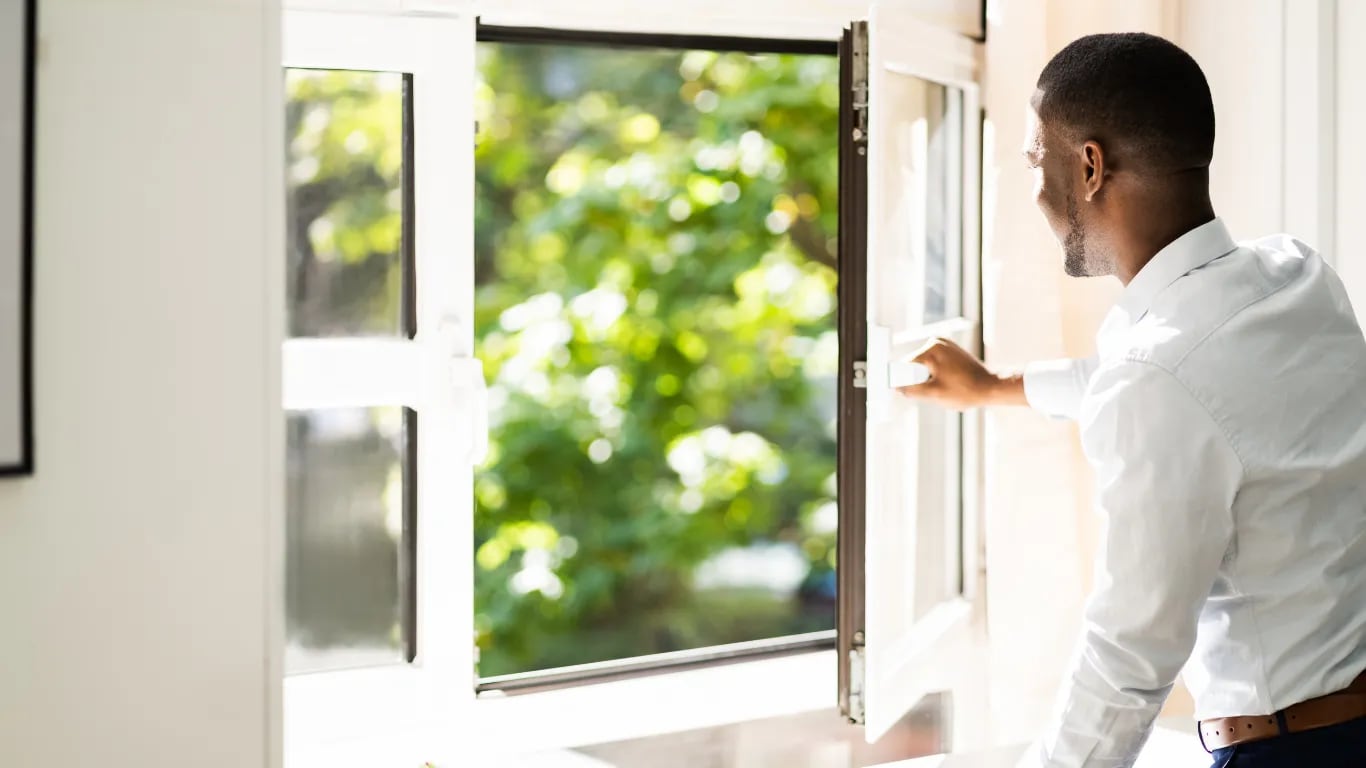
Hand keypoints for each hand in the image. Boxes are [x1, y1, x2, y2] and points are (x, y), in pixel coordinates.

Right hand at [897, 337, 1021, 410]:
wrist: (991, 387)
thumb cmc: (965, 390)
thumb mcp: (934, 394)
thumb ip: (912, 390)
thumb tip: (897, 388)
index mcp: (931, 348)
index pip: (906, 365)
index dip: (905, 380)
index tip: (911, 390)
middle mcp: (937, 342)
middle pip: (915, 365)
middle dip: (920, 380)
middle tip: (935, 390)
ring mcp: (946, 345)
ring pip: (925, 366)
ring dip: (929, 378)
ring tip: (945, 386)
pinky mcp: (952, 351)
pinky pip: (935, 364)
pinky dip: (937, 375)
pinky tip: (949, 382)